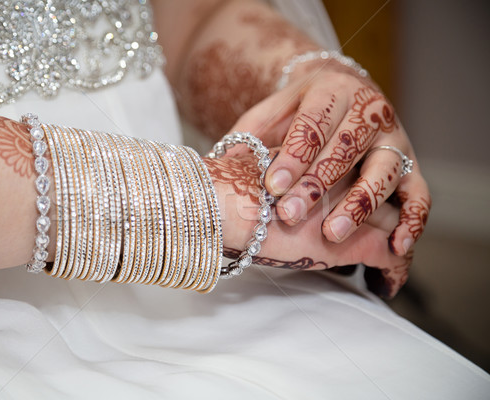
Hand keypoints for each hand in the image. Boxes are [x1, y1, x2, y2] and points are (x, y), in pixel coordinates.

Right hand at [204, 153, 411, 297]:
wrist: (229, 203)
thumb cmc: (231, 190)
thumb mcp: (257, 171)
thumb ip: (271, 172)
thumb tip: (249, 176)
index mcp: (325, 155)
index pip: (356, 169)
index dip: (360, 191)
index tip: (355, 208)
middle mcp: (348, 175)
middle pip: (380, 193)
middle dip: (384, 218)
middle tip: (386, 237)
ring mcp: (357, 206)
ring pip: (392, 225)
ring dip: (395, 246)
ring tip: (387, 267)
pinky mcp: (358, 240)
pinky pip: (391, 256)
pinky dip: (392, 272)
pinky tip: (385, 284)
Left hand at [225, 61, 430, 256]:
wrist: (340, 95)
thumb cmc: (297, 113)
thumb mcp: (268, 115)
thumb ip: (246, 138)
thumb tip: (215, 167)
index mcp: (331, 92)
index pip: (313, 126)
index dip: (293, 157)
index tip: (273, 185)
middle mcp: (368, 111)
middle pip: (345, 150)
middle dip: (316, 185)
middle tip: (289, 214)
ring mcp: (394, 138)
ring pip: (383, 171)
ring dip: (360, 204)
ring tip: (334, 232)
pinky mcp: (410, 164)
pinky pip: (419, 192)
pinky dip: (413, 219)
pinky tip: (397, 244)